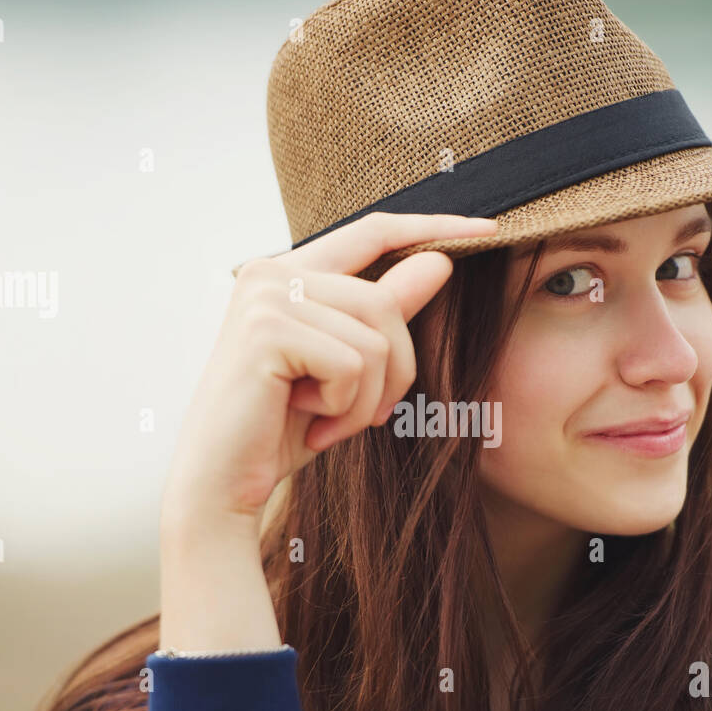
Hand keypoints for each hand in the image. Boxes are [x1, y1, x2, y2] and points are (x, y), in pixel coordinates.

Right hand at [160, 212, 498, 536]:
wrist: (222, 484)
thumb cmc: (281, 429)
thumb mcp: (349, 368)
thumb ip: (386, 313)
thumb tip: (439, 263)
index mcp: (289, 273)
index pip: (373, 231)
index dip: (432, 226)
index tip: (488, 229)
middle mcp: (273, 272)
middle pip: (386, 302)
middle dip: (395, 370)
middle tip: (363, 416)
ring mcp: (267, 297)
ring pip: (377, 338)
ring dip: (367, 397)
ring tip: (326, 421)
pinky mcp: (268, 331)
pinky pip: (354, 364)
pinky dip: (346, 408)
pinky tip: (309, 424)